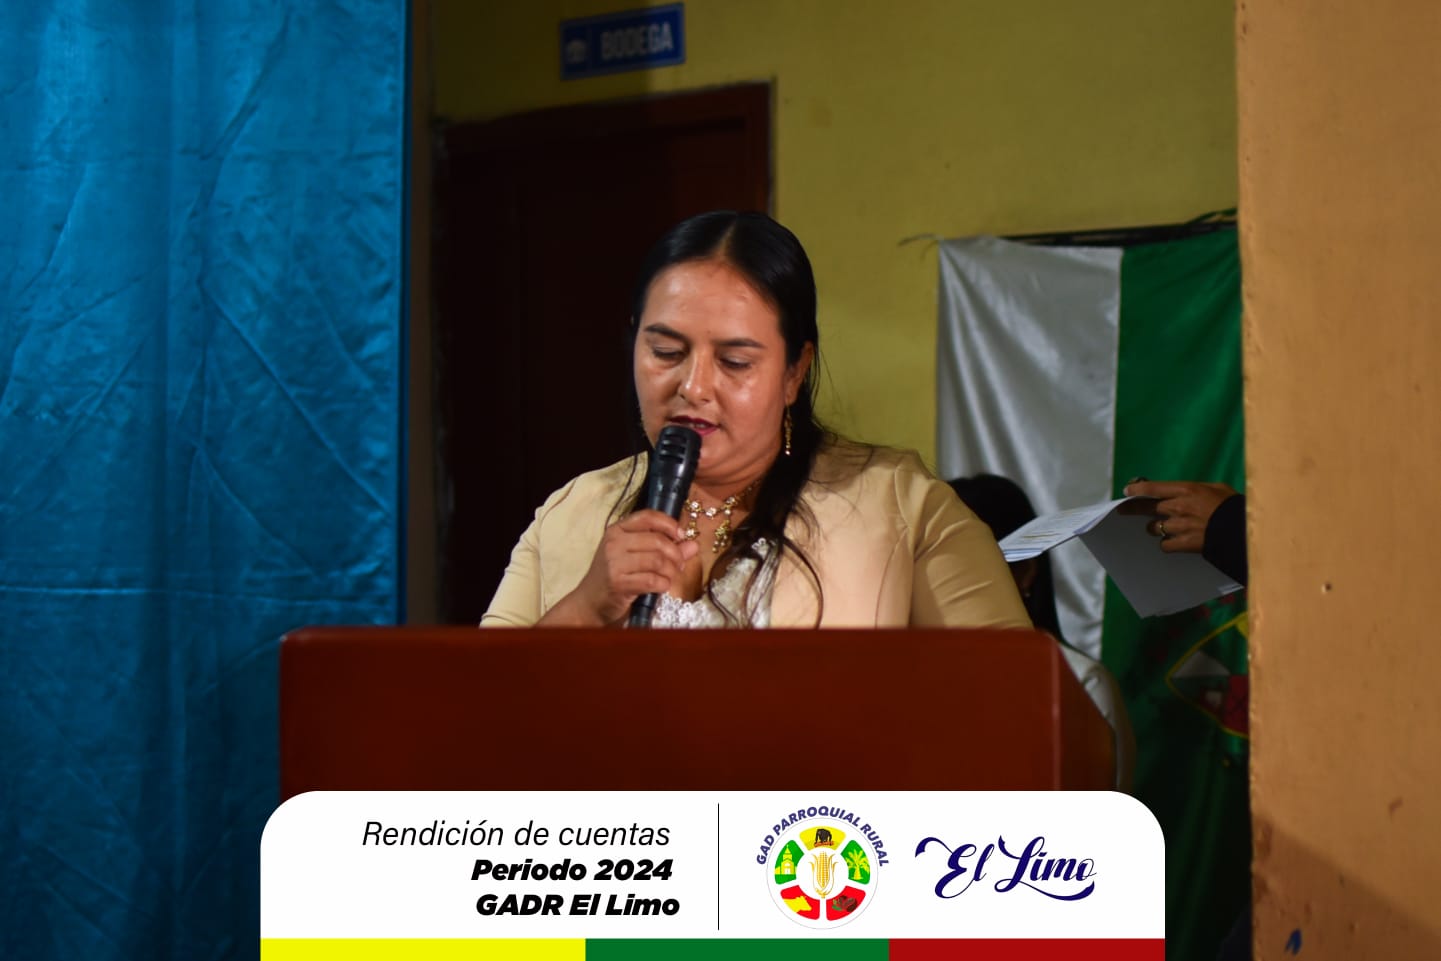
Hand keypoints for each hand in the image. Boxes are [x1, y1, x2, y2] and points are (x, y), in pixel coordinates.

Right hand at [540, 510, 699, 625]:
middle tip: (680, 564)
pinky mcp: (618, 583)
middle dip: (675, 554)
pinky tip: (662, 586)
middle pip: (657, 541)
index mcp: (617, 530)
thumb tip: (693, 544)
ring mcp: (614, 563)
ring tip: (671, 576)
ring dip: (671, 571)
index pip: (648, 516)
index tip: (681, 536)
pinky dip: (664, 584)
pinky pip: (652, 580)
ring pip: (657, 561)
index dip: (669, 524)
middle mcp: (614, 543)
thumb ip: (666, 549)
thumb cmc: (615, 576)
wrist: (590, 602)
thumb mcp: (636, 557)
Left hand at [1122, 480, 1238, 554]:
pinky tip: (1173, 542)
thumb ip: (1196, 490)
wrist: (1244, 531)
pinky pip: (1165, 545)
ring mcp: (1180, 526)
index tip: (1127, 491)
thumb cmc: (1233, 507)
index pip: (1152, 488)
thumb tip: (1185, 491)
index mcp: (1186, 489)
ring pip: (1153, 528)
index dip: (1136, 489)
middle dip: (1132, 508)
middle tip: (1122, 510)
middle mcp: (1178, 507)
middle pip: (1145, 508)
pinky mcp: (1184, 544)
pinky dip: (1167, 544)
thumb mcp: (1217, 489)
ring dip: (1155, 528)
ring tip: (1162, 527)